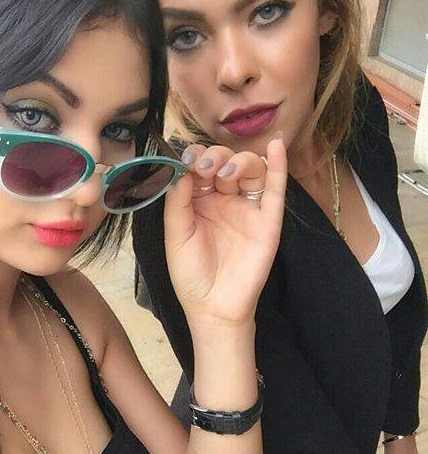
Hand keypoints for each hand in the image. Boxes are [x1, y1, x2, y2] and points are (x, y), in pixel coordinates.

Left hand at [163, 137, 287, 329]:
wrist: (213, 307)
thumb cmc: (191, 274)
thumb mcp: (175, 235)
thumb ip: (178, 201)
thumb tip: (182, 167)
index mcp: (198, 202)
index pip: (199, 167)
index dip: (193, 158)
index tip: (185, 159)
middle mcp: (223, 200)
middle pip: (224, 163)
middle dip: (214, 157)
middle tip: (204, 168)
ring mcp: (247, 209)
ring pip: (251, 169)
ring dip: (239, 162)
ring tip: (224, 175)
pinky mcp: (268, 221)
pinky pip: (276, 189)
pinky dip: (279, 165)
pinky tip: (277, 146)